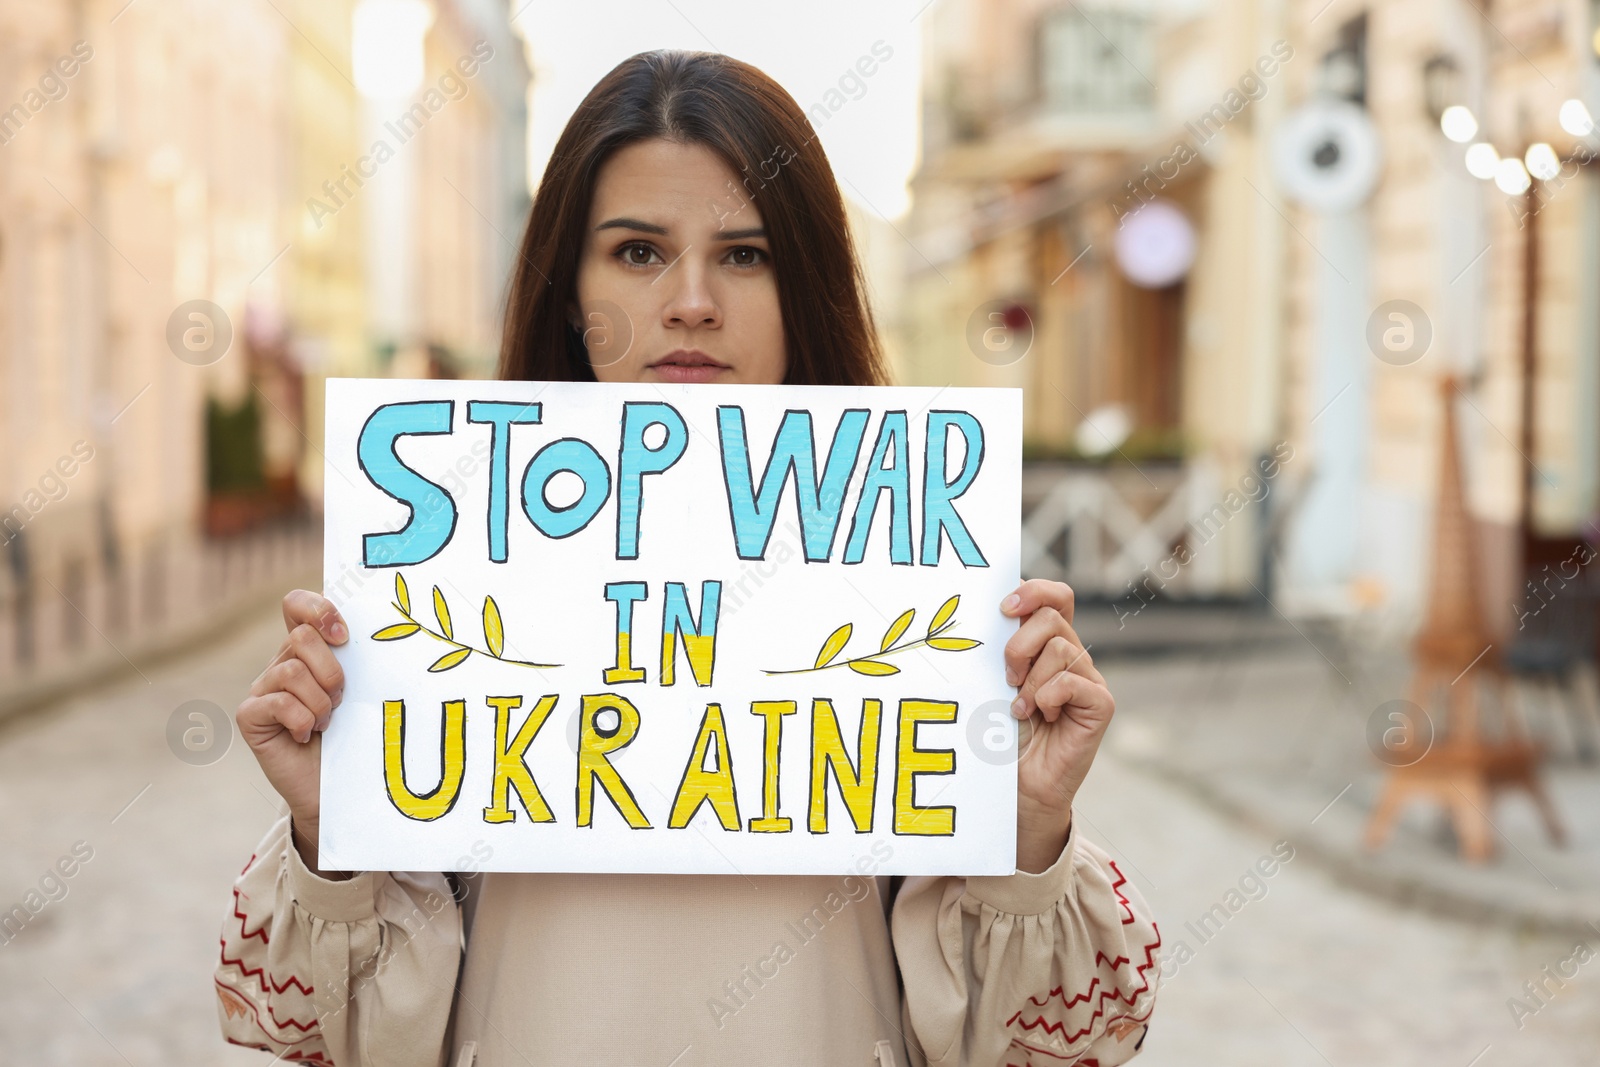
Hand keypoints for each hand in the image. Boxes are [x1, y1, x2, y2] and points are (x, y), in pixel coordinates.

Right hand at [236, 590, 346, 872]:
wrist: (340, 789)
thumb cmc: (356, 736)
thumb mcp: (363, 691)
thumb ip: (359, 660)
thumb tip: (376, 632)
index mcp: (308, 650)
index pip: (296, 605)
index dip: (316, 608)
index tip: (344, 634)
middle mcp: (281, 664)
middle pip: (301, 637)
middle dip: (332, 670)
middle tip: (342, 699)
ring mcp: (263, 690)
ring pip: (291, 670)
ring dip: (319, 700)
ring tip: (327, 722)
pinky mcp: (251, 717)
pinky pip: (276, 702)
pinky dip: (301, 719)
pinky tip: (307, 735)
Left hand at [1000, 579, 1114, 871]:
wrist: (1017, 790)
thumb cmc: (1000, 737)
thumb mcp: (993, 685)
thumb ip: (999, 651)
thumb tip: (991, 617)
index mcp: (1048, 646)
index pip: (1055, 597)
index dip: (1035, 591)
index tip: (1004, 607)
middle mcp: (1072, 658)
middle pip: (1053, 617)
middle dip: (1020, 642)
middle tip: (1006, 677)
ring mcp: (1089, 681)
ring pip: (1061, 648)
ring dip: (1030, 678)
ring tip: (1020, 707)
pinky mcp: (1099, 707)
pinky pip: (1074, 682)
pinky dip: (1049, 695)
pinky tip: (1039, 716)